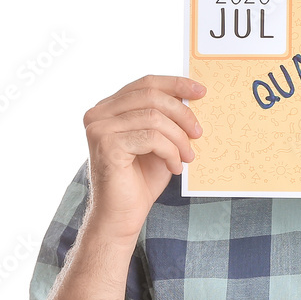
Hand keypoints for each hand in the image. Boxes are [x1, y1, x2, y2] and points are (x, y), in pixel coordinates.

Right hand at [82, 75, 204, 240]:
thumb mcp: (160, 142)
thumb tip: (193, 96)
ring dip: (179, 138)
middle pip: (151, 96)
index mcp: (110, 108)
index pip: (146, 83)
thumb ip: (167, 118)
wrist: (122, 216)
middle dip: (182, 113)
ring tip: (187, 157)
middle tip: (199, 133)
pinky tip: (174, 168)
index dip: (175, 84)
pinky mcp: (106, 144)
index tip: (201, 91)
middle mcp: (99, 114)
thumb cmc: (141, 180)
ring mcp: (99, 128)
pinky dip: (170, 152)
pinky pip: (152, 138)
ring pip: (154, 117)